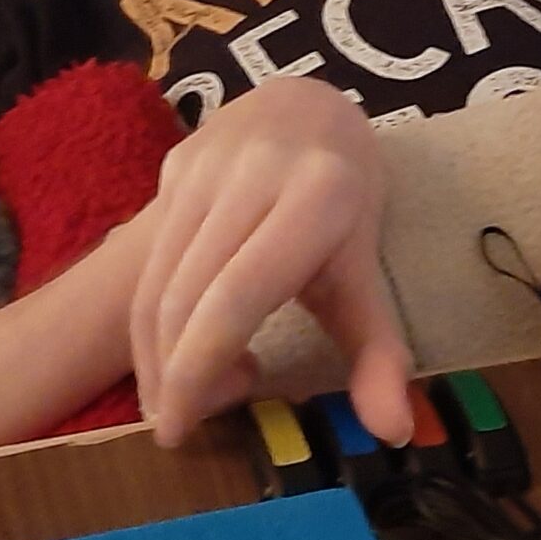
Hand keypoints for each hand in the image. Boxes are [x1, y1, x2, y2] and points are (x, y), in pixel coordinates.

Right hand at [132, 78, 412, 447]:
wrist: (307, 106)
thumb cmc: (345, 201)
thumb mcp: (367, 271)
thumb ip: (378, 352)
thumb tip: (393, 433)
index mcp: (315, 199)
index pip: (235, 301)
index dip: (199, 372)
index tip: (179, 431)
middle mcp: (253, 174)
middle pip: (186, 298)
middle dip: (171, 376)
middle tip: (177, 427)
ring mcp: (205, 165)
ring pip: (155, 281)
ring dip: (152, 354)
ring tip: (175, 397)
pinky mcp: (173, 165)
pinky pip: (147, 258)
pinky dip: (150, 318)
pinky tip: (173, 350)